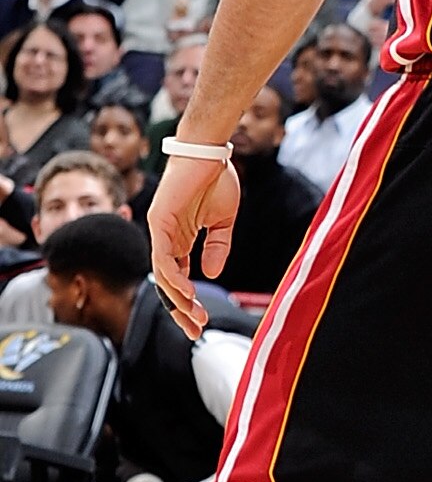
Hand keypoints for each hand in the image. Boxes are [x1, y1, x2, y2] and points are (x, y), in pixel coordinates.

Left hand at [148, 148, 239, 337]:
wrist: (209, 151)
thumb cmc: (216, 178)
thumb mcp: (223, 222)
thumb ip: (217, 248)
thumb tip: (211, 275)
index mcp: (179, 240)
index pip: (178, 279)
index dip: (189, 301)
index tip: (202, 322)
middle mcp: (165, 239)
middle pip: (167, 284)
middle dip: (181, 310)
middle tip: (194, 331)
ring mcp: (159, 231)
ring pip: (164, 275)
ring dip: (178, 298)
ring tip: (193, 315)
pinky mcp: (159, 221)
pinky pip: (163, 257)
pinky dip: (173, 277)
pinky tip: (187, 291)